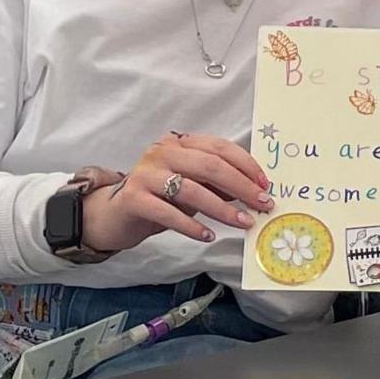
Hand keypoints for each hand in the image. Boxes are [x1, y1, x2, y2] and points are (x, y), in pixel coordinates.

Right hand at [79, 132, 273, 254]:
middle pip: (210, 165)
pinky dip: (192, 225)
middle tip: (262, 205)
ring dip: (222, 209)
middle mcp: (162, 152)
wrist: (114, 215)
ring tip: (243, 223)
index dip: (245, 165)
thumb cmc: (158, 200)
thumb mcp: (190, 188)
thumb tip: (253, 193)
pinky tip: (208, 235)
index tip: (265, 185)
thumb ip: (216, 185)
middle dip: (241, 186)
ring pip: (192, 189)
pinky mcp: (134, 199)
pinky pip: (168, 213)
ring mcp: (146, 174)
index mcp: (179, 143)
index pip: (219, 147)